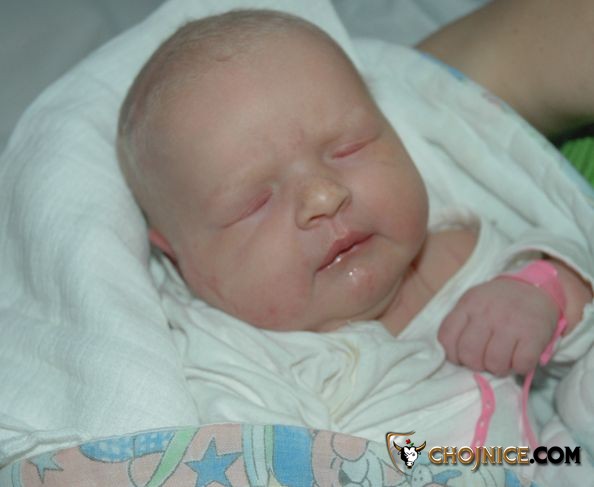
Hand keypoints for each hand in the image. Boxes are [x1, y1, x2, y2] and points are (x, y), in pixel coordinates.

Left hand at [438, 278, 559, 375]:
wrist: (535, 288)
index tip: (461, 357)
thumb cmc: (499, 302)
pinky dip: (519, 367)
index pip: (446, 337)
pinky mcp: (533, 334)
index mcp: (469, 304)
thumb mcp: (474, 302)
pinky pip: (520, 364)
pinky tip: (519, 357)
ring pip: (494, 363)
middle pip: (469, 354)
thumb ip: (461, 323)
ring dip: (498, 368)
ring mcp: (511, 323)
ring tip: (502, 359)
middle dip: (475, 364)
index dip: (452, 355)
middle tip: (484, 360)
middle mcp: (487, 313)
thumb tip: (454, 356)